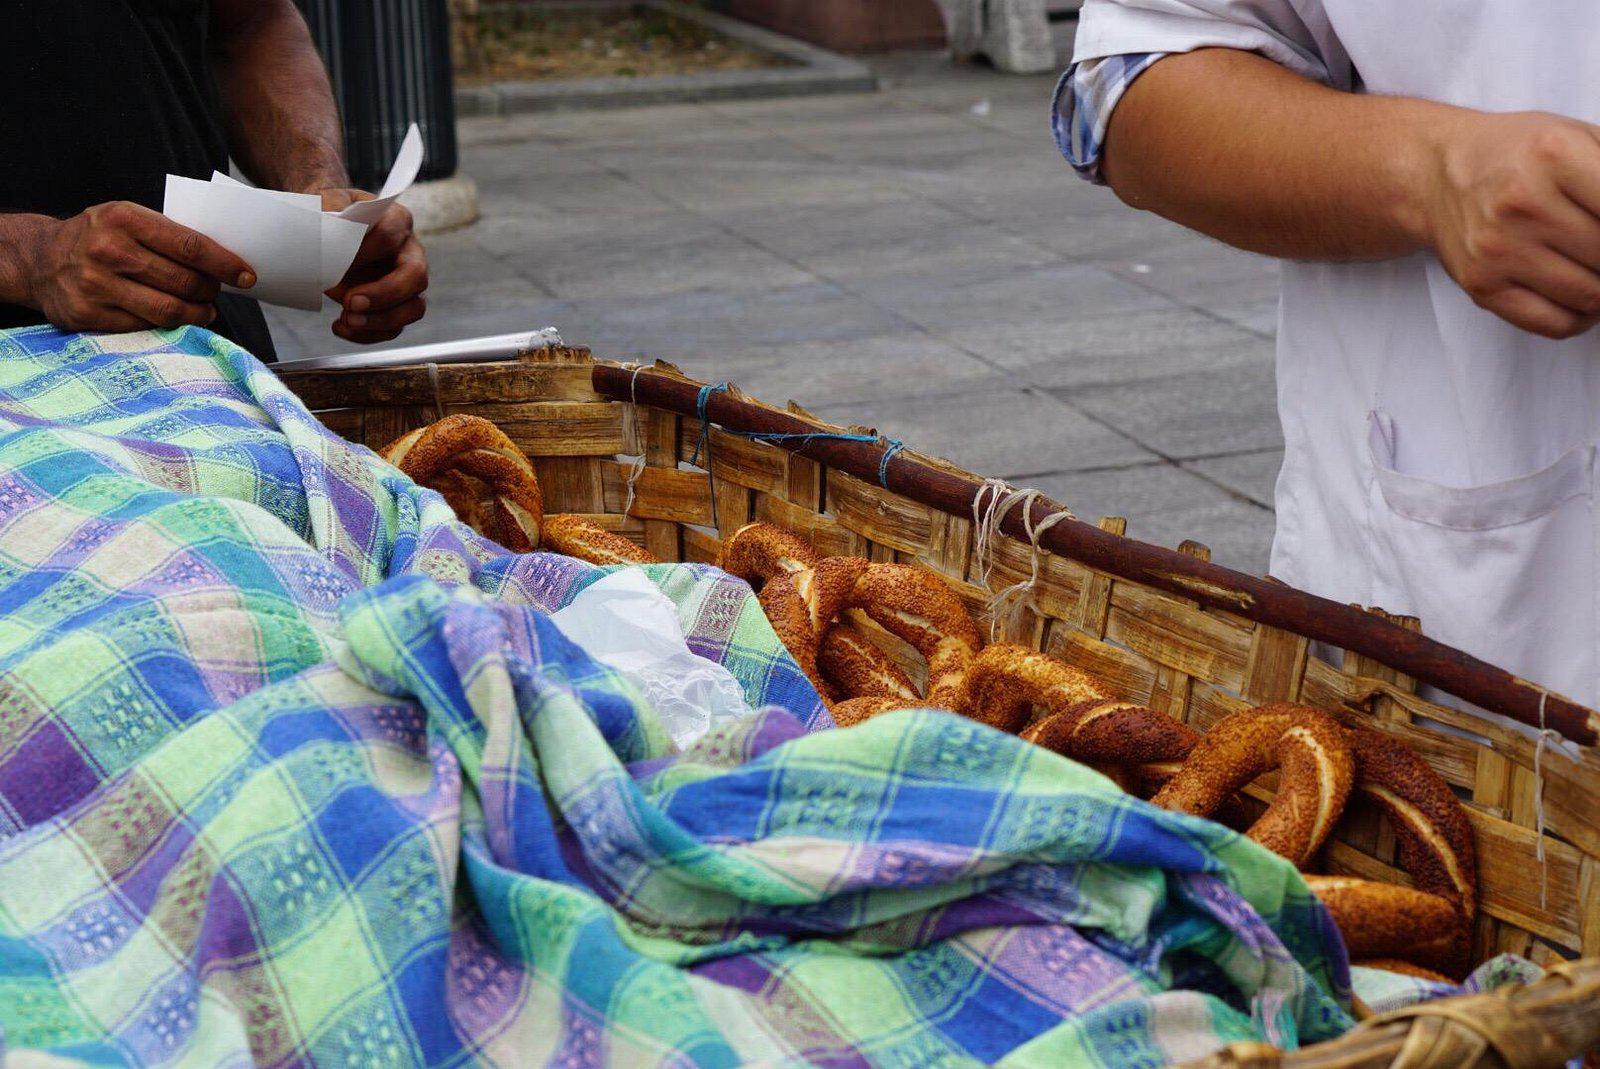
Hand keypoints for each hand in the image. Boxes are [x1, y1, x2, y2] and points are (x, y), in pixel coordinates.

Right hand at [19, 202, 255, 332]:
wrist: (40, 259)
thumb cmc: (99, 237)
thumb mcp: (126, 219)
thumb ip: (167, 235)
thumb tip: (224, 260)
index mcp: (124, 218)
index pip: (190, 246)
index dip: (225, 264)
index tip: (247, 276)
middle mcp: (108, 250)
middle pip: (183, 282)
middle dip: (210, 291)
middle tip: (216, 292)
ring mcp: (95, 284)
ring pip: (168, 310)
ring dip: (196, 314)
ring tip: (204, 310)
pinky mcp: (87, 313)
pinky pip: (143, 326)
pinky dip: (167, 326)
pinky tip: (175, 319)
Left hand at [317, 188, 427, 343]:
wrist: (329, 229)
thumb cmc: (332, 214)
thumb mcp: (326, 201)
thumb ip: (329, 208)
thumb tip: (330, 227)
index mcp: (397, 220)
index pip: (390, 237)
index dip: (364, 253)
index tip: (335, 260)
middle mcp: (410, 252)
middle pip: (416, 277)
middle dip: (384, 294)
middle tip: (351, 302)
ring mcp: (407, 282)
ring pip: (414, 308)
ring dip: (381, 321)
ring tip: (348, 321)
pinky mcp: (396, 305)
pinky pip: (393, 327)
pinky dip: (368, 334)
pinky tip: (341, 327)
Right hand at [1420, 111, 1599, 338]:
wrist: (1437, 175)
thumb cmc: (1518, 155)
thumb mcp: (1579, 138)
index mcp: (1554, 154)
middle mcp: (1522, 204)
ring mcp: (1498, 249)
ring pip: (1592, 294)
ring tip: (1598, 270)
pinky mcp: (1482, 285)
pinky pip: (1555, 323)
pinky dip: (1582, 317)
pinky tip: (1583, 297)